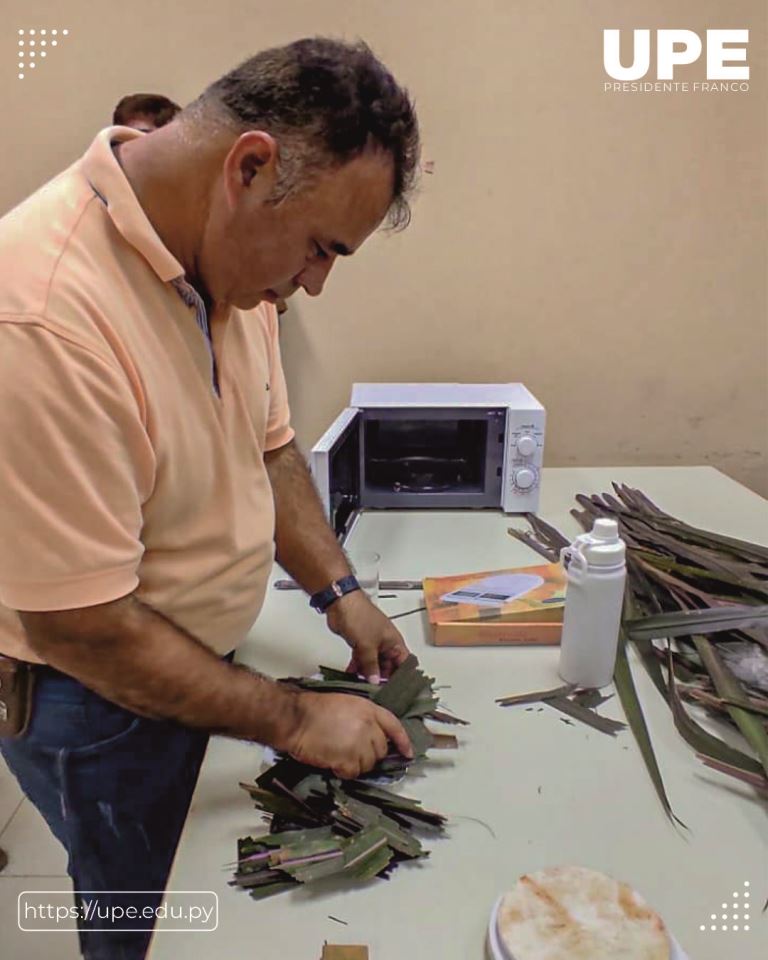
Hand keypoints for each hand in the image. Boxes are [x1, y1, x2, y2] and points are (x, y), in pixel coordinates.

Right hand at [283, 690, 412, 778]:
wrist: (296, 718)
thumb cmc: (315, 709)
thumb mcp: (346, 704)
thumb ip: (363, 718)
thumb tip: (372, 736)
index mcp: (369, 709)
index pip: (394, 726)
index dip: (402, 741)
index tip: (408, 753)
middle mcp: (368, 726)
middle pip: (381, 749)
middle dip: (369, 754)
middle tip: (351, 751)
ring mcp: (359, 743)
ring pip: (368, 764)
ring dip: (355, 764)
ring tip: (338, 755)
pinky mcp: (348, 759)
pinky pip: (354, 773)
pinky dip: (343, 771)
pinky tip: (333, 762)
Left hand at [325, 590, 411, 682]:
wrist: (341, 604)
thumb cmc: (360, 616)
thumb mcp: (368, 646)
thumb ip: (371, 666)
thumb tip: (375, 682)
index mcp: (395, 642)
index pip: (405, 664)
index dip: (403, 677)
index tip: (397, 691)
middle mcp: (386, 644)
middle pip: (389, 667)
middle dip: (382, 679)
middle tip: (377, 693)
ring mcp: (372, 644)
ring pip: (374, 665)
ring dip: (368, 674)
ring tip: (364, 687)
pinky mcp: (360, 644)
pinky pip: (362, 660)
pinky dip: (358, 668)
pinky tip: (353, 677)